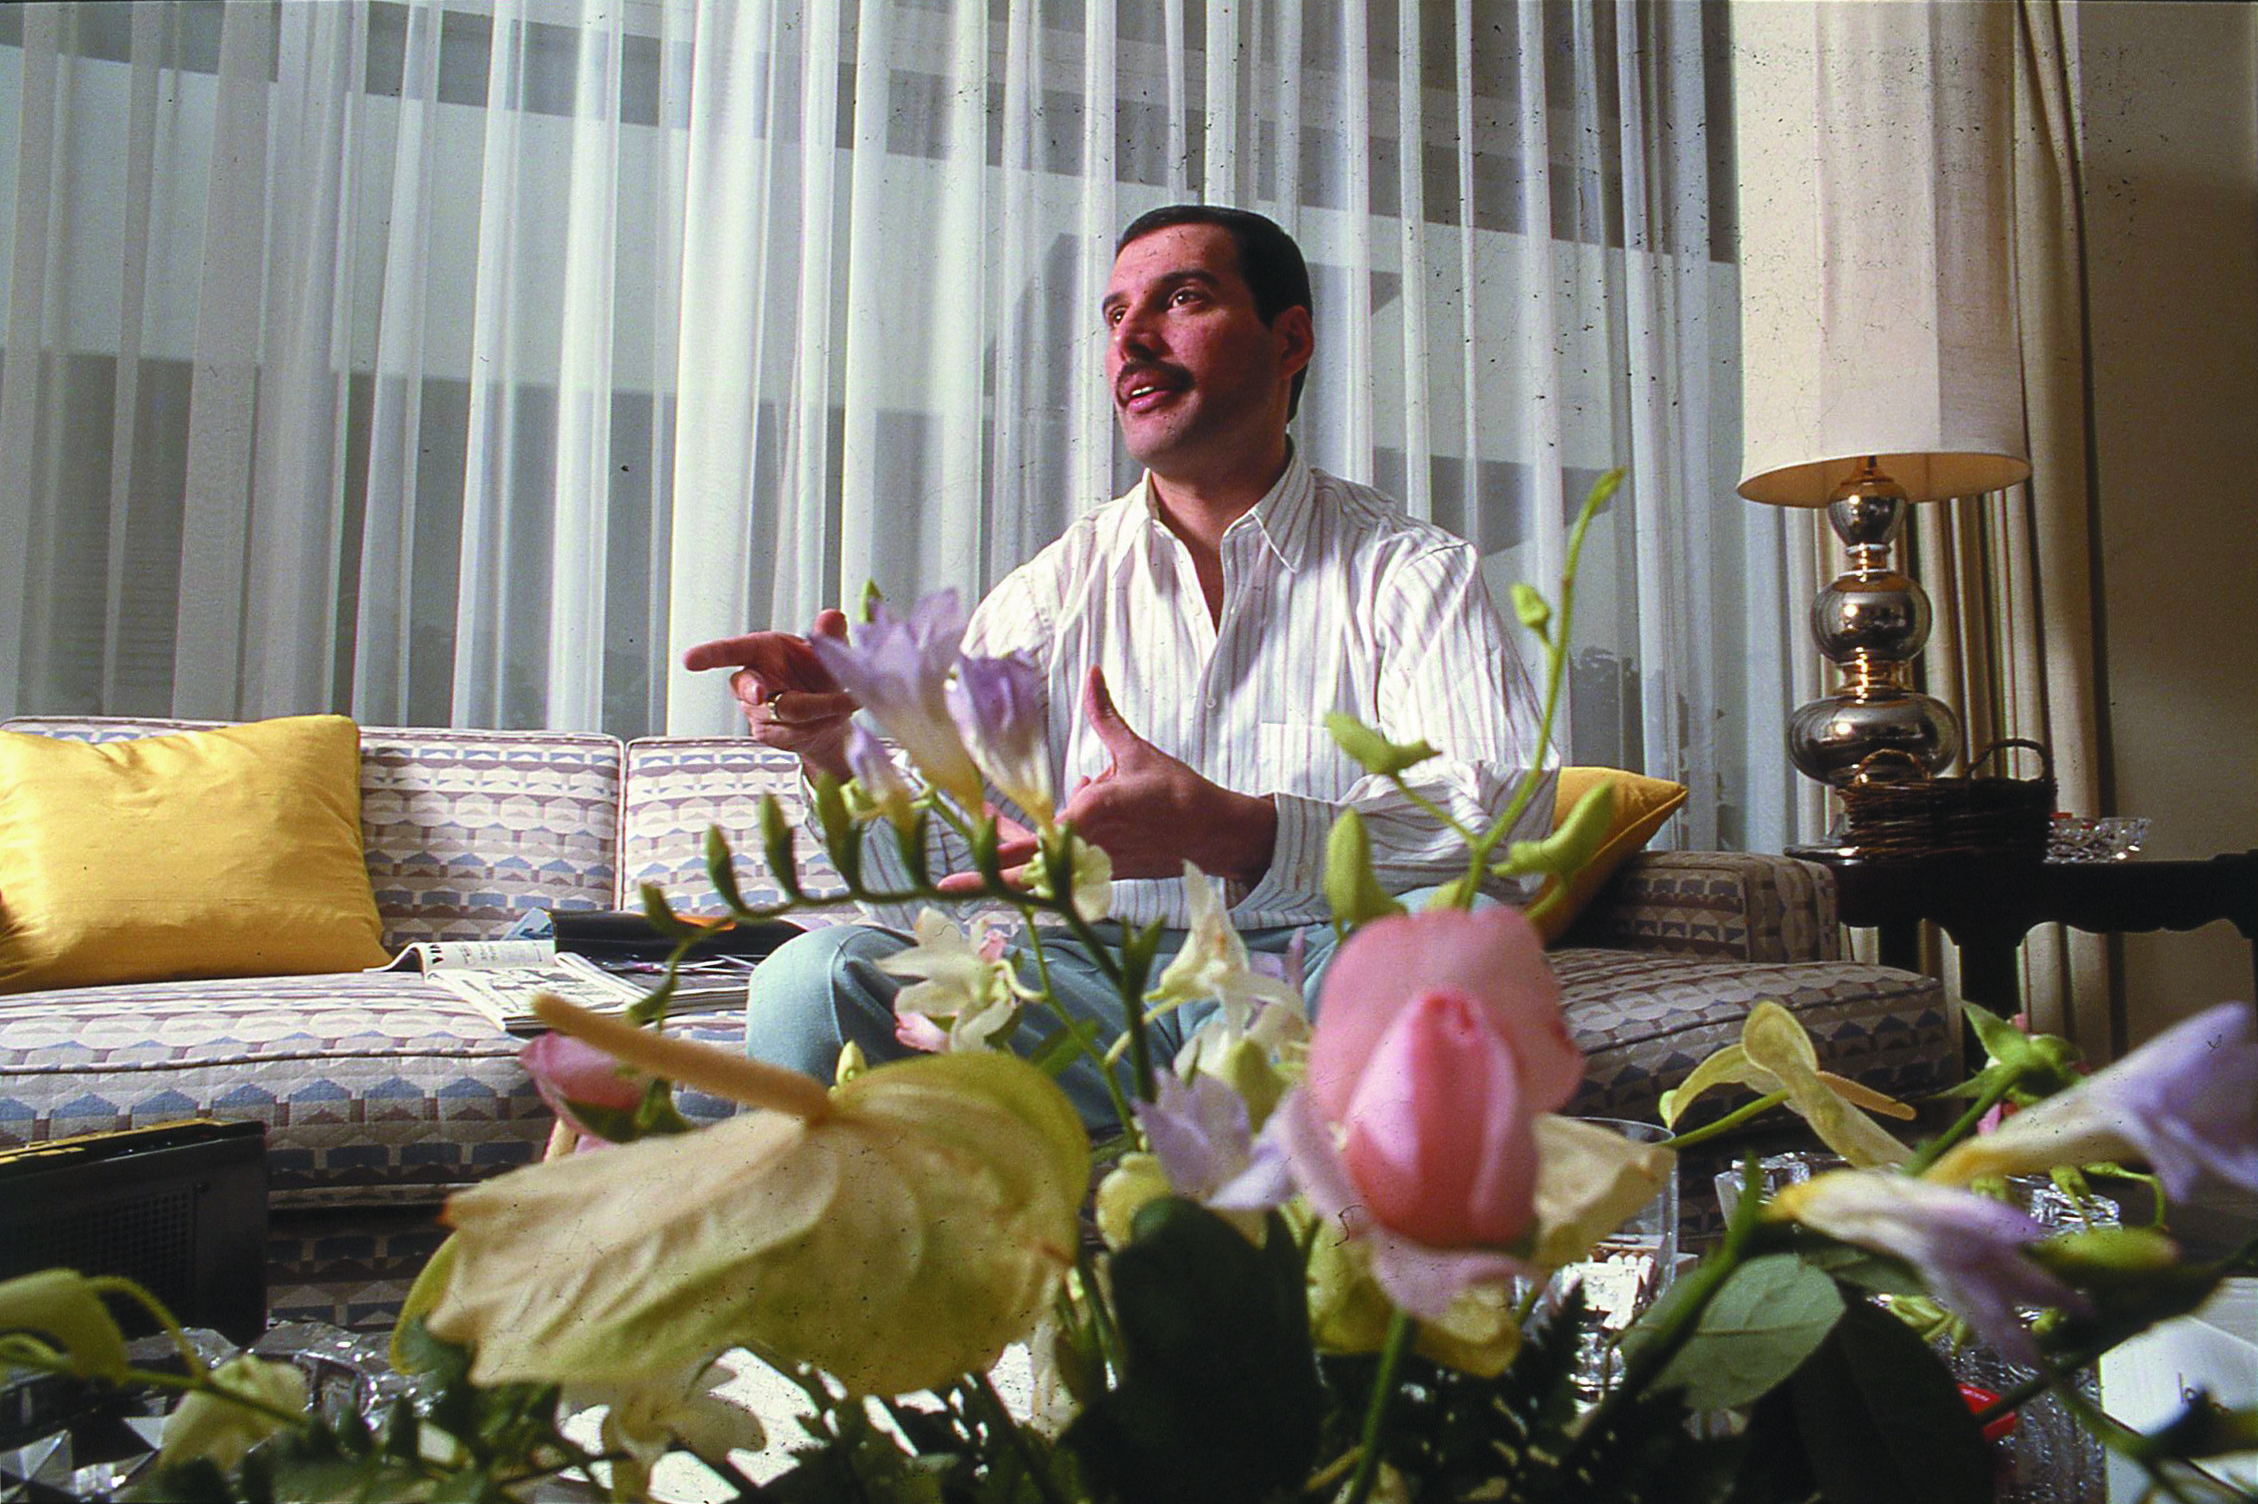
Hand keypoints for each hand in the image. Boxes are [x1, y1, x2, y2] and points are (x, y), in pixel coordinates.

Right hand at [682, 611, 859, 779]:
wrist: (829, 713)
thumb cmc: (819, 674)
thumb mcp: (828, 651)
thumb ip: (830, 635)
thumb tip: (833, 617)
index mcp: (761, 651)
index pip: (731, 651)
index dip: (709, 655)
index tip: (689, 660)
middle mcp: (753, 680)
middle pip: (752, 690)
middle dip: (759, 692)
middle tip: (764, 694)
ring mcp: (756, 711)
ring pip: (785, 714)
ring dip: (821, 710)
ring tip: (846, 702)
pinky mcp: (767, 734)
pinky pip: (794, 734)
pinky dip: (821, 726)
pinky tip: (834, 718)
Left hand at [974, 666, 1276, 885]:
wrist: (1213, 834)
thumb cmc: (1176, 791)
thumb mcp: (1136, 750)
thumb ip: (1105, 715)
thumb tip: (1092, 674)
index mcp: (1090, 814)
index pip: (1034, 833)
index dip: (996, 843)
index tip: (964, 852)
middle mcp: (1087, 847)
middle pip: (1027, 864)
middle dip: (988, 870)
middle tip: (946, 882)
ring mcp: (1095, 866)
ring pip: (1042, 873)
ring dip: (1014, 866)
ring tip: (982, 859)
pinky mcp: (1104, 876)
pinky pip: (1064, 875)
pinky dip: (1048, 864)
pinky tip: (1041, 850)